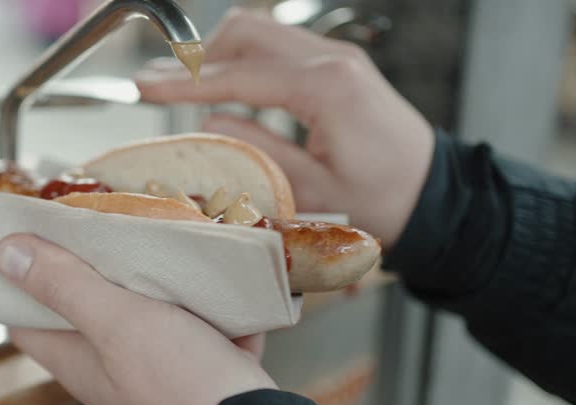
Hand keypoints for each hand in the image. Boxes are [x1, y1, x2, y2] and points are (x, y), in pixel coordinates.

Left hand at [0, 234, 275, 404]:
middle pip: (88, 306)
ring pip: (147, 311)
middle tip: (108, 224)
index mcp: (76, 357)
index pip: (27, 316)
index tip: (33, 236)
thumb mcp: (116, 323)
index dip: (22, 278)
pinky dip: (206, 304)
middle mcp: (110, 364)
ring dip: (158, 280)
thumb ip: (65, 286)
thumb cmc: (178, 383)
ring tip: (167, 240)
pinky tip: (215, 280)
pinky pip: (195, 324)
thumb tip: (7, 254)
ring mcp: (156, 367)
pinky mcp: (198, 365)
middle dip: (99, 265)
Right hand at [135, 8, 434, 247]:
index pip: (237, 75)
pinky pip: (281, 46)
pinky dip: (247, 59)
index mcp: (325, 89)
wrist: (433, 194)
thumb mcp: (311, 190)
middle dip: (197, 57)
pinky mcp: (338, 64)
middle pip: (247, 32)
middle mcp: (331, 60)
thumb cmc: (380, 201)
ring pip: (262, 32)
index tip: (143, 87)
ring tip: (188, 87)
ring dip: (221, 54)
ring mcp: (337, 56)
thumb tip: (210, 122)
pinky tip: (230, 86)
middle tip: (161, 86)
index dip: (184, 84)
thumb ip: (255, 151)